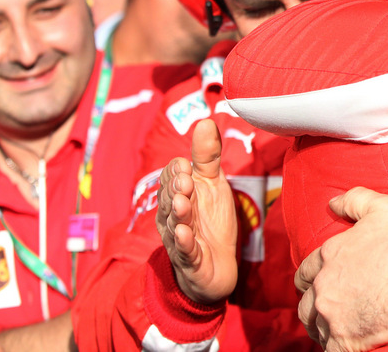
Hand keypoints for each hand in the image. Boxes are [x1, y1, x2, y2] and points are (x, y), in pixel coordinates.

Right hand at [155, 119, 237, 304]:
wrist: (217, 265)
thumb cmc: (211, 220)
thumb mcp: (212, 184)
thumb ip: (207, 156)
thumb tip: (206, 121)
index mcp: (176, 195)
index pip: (170, 178)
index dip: (177, 172)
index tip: (187, 165)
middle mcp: (172, 216)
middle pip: (170, 199)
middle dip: (176, 189)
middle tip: (186, 180)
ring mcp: (179, 239)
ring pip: (175, 224)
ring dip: (180, 212)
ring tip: (185, 201)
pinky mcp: (189, 260)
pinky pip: (184, 251)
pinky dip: (184, 243)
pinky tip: (186, 234)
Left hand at [295, 187, 387, 350]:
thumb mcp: (383, 208)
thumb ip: (355, 200)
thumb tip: (332, 202)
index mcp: (329, 256)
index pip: (305, 271)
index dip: (310, 277)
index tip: (316, 282)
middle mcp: (324, 287)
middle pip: (305, 304)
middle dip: (313, 305)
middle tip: (326, 308)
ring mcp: (331, 316)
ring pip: (315, 327)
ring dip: (323, 327)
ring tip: (337, 327)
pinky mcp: (343, 341)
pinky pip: (330, 349)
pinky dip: (336, 347)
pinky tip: (347, 344)